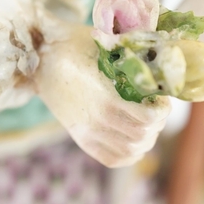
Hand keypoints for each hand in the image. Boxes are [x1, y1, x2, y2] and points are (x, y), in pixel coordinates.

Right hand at [35, 22, 170, 167]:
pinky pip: (112, 158)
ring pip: (130, 151)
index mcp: (105, 97)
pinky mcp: (80, 137)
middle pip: (142, 136)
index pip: (147, 118)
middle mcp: (96, 120)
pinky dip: (129, 154)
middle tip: (155, 108)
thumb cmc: (75, 44)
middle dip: (157, 123)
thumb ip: (134, 57)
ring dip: (145, 139)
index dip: (162, 110)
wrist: (41, 58)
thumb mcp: (107, 45)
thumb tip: (162, 64)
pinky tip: (132, 139)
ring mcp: (87, 131)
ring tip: (145, 123)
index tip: (160, 97)